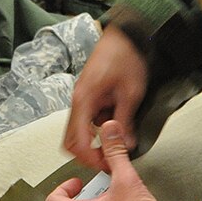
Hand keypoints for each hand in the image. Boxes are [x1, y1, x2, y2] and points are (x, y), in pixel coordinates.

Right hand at [62, 26, 149, 167]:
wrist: (125, 36)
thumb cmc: (126, 58)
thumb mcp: (130, 93)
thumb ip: (125, 122)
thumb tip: (126, 145)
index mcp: (83, 99)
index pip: (77, 140)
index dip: (90, 157)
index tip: (105, 164)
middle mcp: (77, 100)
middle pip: (70, 139)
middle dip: (87, 153)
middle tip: (107, 160)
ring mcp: (81, 98)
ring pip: (78, 130)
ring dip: (93, 140)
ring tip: (116, 141)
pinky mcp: (88, 96)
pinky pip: (87, 119)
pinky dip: (97, 128)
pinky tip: (116, 123)